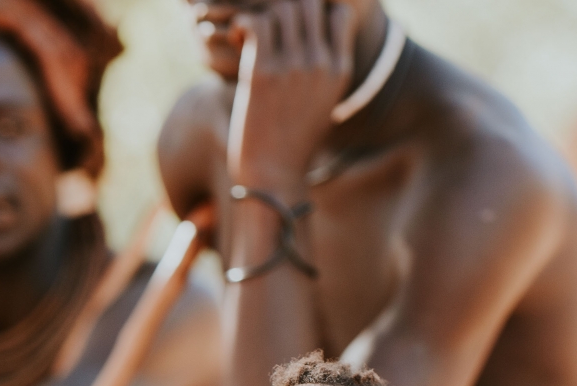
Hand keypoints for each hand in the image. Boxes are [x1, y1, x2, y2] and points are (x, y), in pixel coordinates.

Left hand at [227, 0, 353, 188]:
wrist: (273, 177)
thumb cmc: (291, 143)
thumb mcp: (318, 105)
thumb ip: (319, 70)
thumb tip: (308, 41)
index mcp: (339, 72)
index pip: (339, 13)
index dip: (315, 10)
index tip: (293, 27)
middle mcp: (321, 65)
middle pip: (308, 2)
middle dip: (284, 7)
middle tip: (266, 27)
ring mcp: (293, 68)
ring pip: (282, 7)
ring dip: (261, 14)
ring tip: (248, 35)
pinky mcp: (263, 74)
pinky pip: (255, 23)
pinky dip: (242, 24)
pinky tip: (237, 41)